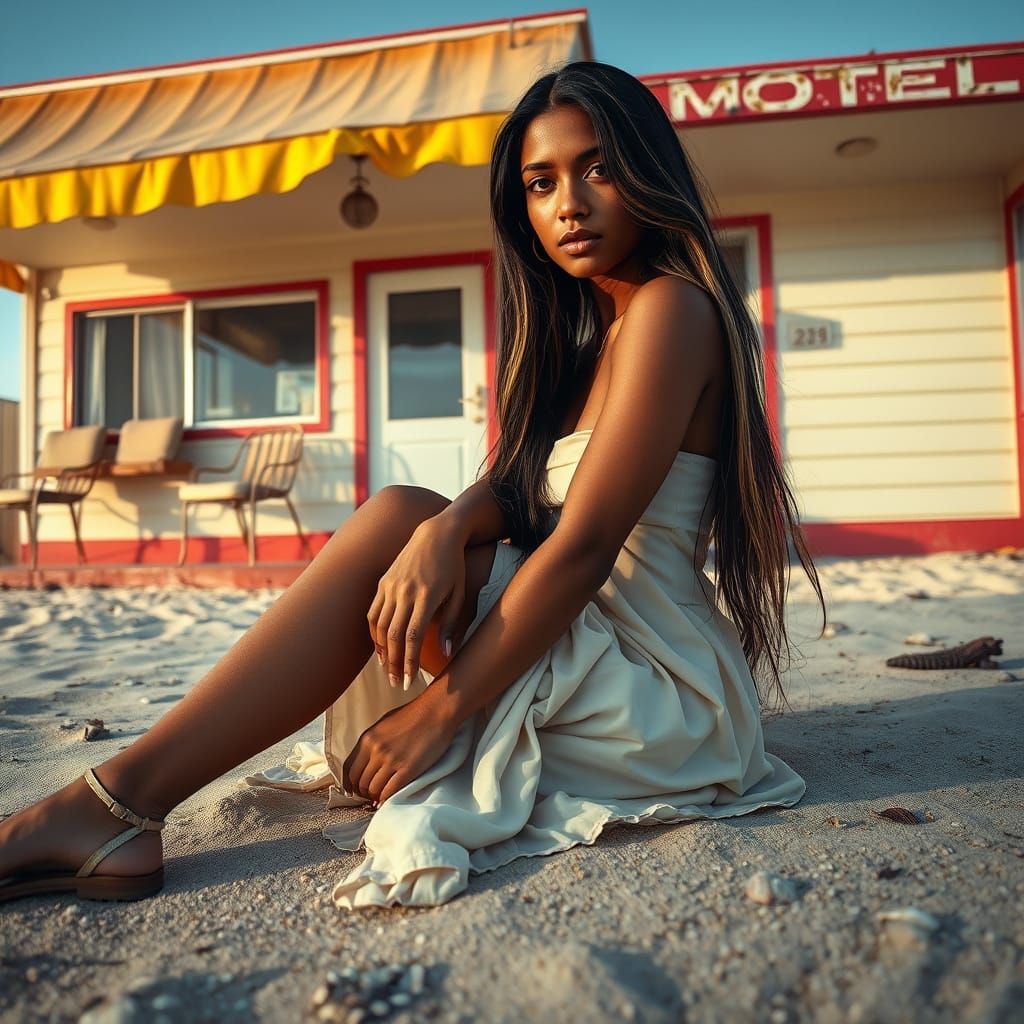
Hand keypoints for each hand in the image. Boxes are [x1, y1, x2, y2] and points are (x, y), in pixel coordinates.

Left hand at [341, 695, 456, 805]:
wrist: (437, 710)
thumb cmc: (414, 714)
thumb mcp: (384, 723)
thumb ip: (373, 741)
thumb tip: (367, 761)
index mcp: (368, 738)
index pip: (349, 769)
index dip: (350, 784)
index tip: (354, 789)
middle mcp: (376, 750)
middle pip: (360, 782)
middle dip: (363, 792)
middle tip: (369, 794)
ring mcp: (392, 760)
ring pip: (374, 789)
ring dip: (375, 796)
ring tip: (380, 797)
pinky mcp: (408, 769)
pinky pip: (390, 791)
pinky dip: (387, 799)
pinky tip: (388, 799)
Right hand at [367, 515, 467, 689]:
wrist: (436, 534)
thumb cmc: (453, 567)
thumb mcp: (459, 594)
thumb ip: (451, 624)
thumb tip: (445, 653)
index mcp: (426, 596)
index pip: (412, 636)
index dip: (408, 662)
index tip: (408, 681)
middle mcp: (404, 591)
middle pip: (393, 635)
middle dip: (393, 663)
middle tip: (396, 683)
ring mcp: (391, 586)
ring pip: (379, 626)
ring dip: (382, 651)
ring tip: (387, 669)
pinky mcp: (383, 582)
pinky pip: (372, 612)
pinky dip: (374, 633)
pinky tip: (380, 647)